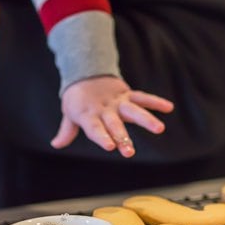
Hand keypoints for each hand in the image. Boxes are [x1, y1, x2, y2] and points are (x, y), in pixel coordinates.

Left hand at [55, 76, 173, 157]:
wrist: (85, 71)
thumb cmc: (77, 99)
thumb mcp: (69, 113)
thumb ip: (66, 130)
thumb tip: (56, 144)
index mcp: (89, 114)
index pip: (95, 128)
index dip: (102, 137)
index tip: (110, 147)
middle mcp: (105, 108)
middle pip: (115, 124)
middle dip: (122, 138)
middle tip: (130, 153)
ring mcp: (118, 101)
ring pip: (133, 109)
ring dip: (146, 119)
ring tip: (160, 129)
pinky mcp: (128, 94)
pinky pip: (143, 97)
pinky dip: (155, 102)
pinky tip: (169, 107)